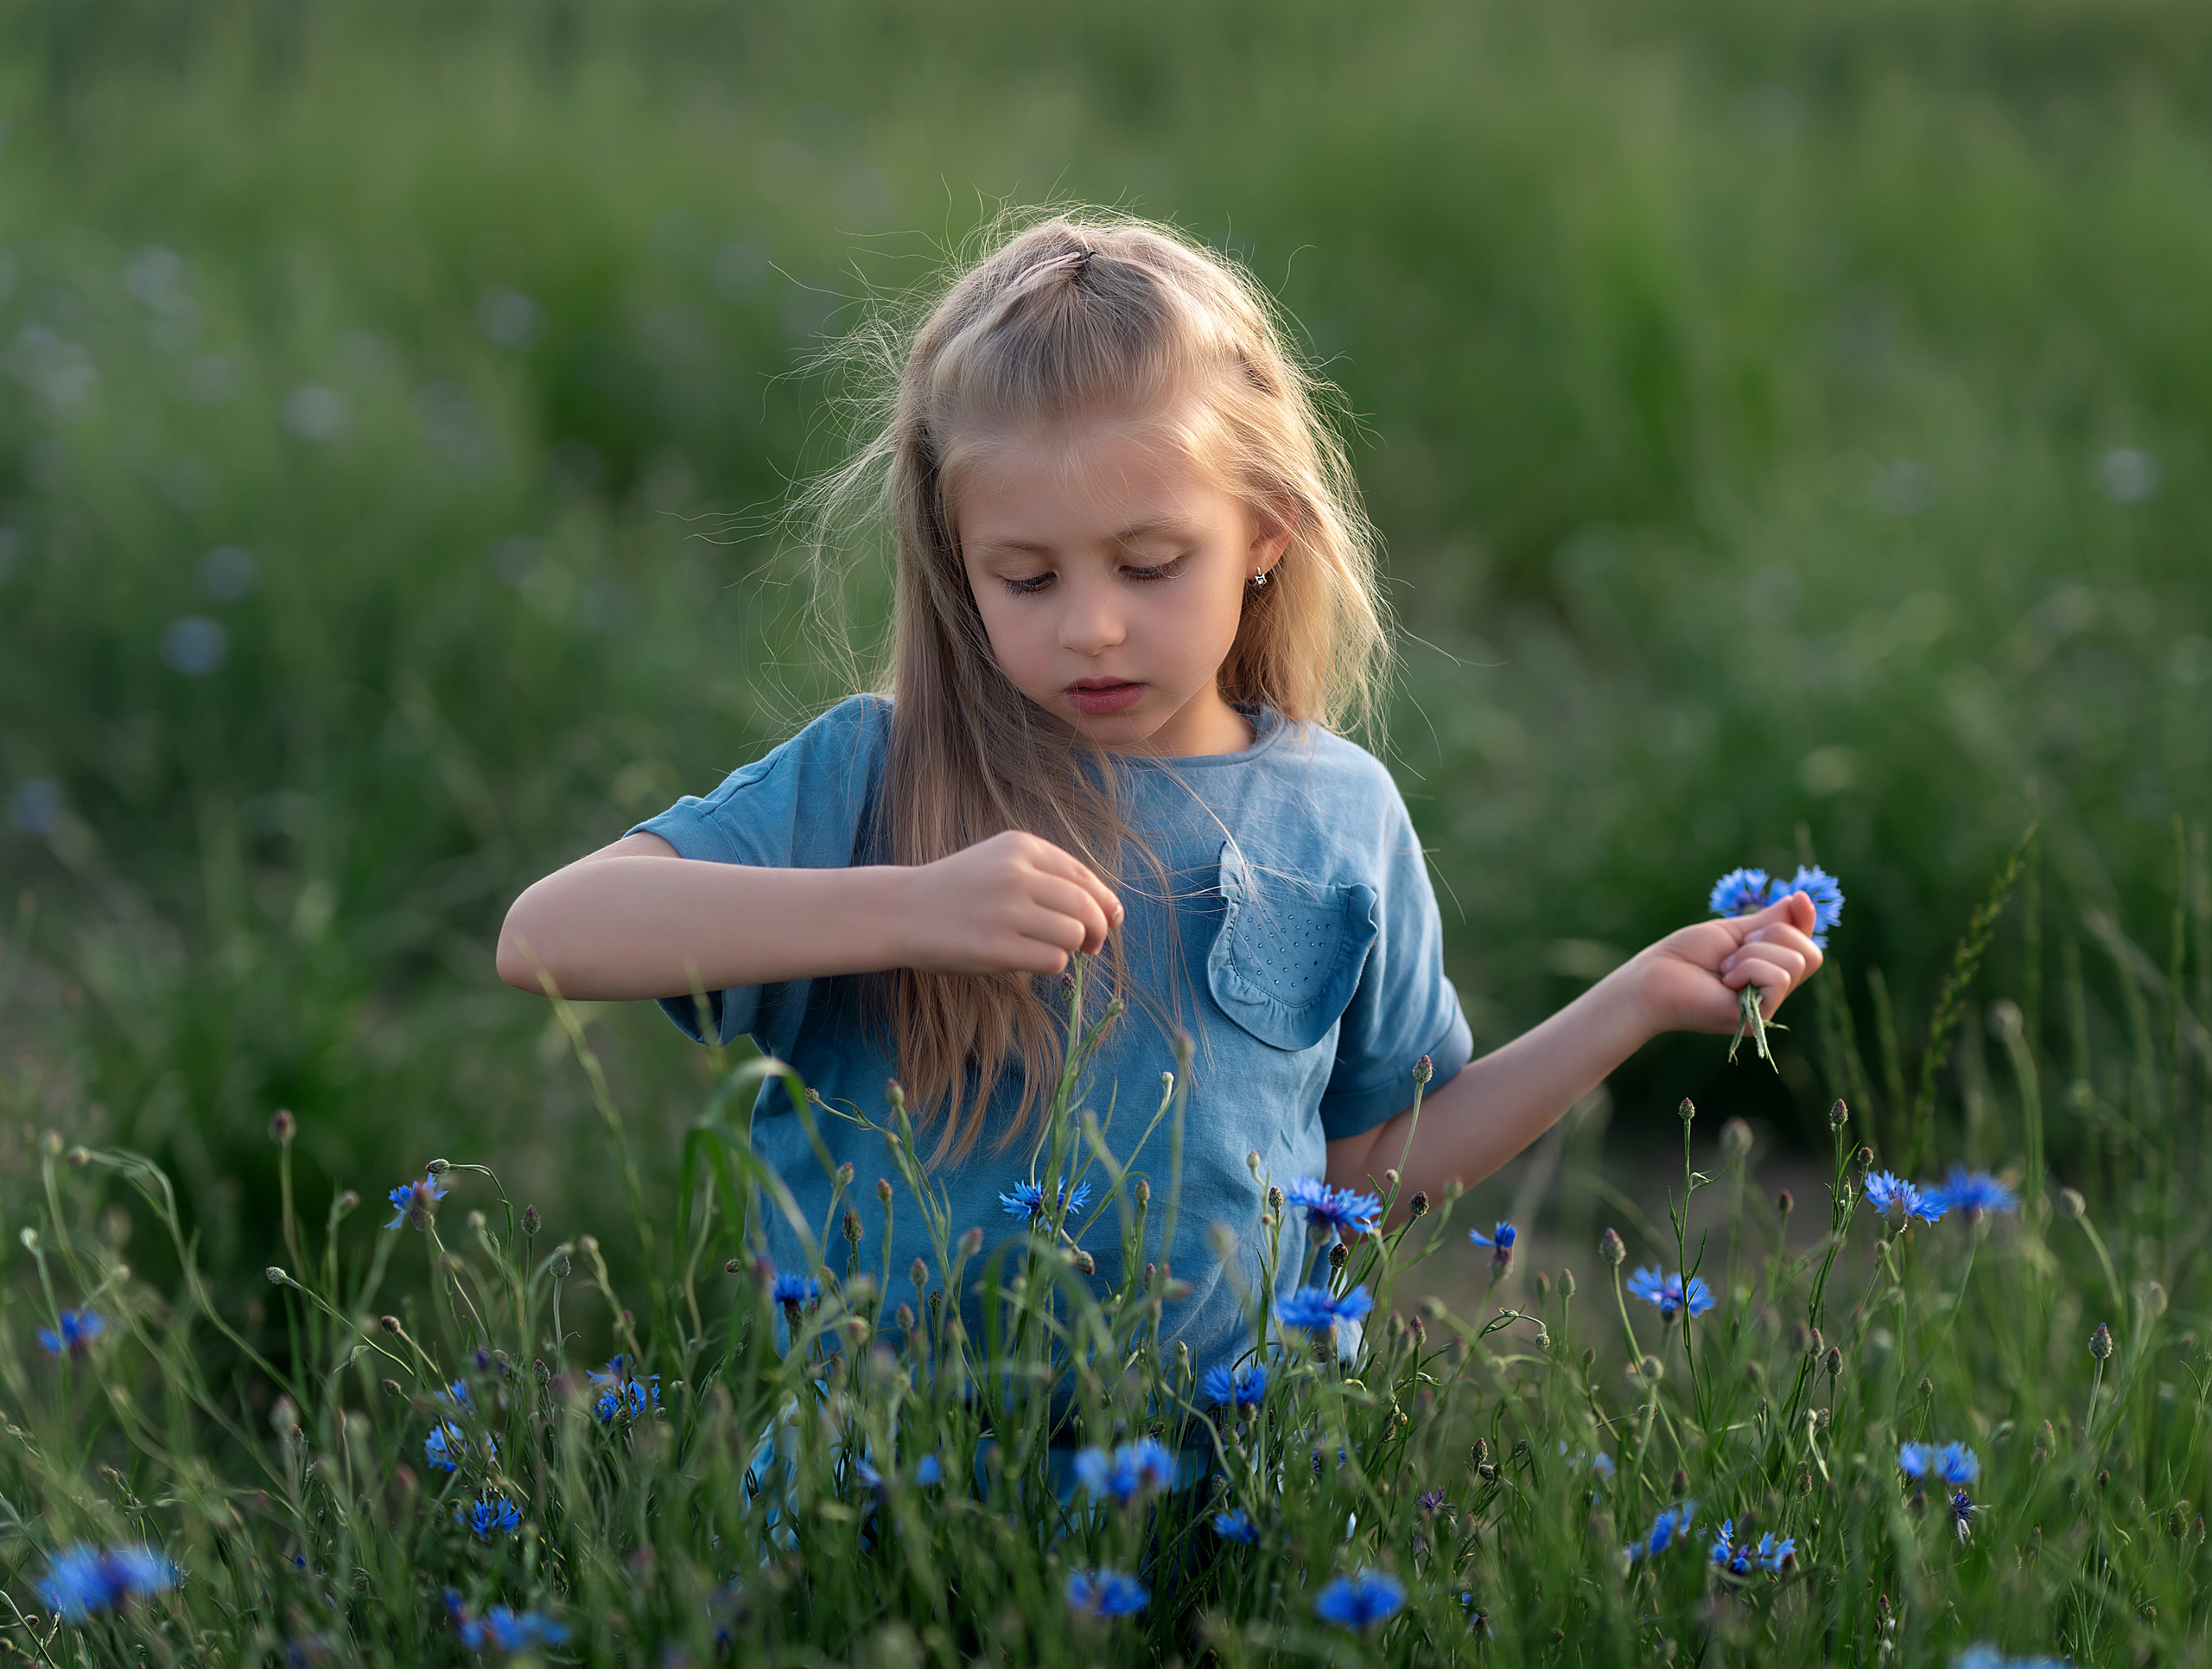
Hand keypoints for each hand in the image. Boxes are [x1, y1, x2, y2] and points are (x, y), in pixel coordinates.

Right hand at [894, 831, 1124, 975]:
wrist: (902, 911)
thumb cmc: (958, 891)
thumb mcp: (1000, 862)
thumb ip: (1048, 876)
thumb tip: (1109, 910)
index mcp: (1021, 846)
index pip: (1083, 876)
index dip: (1104, 902)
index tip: (1110, 919)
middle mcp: (1017, 874)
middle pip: (1086, 906)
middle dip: (1099, 929)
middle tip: (1093, 945)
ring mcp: (1006, 911)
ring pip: (1073, 934)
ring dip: (1070, 947)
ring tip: (1049, 948)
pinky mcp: (997, 949)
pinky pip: (1053, 960)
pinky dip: (1052, 964)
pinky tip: (1031, 960)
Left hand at [1628, 892, 1825, 1036]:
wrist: (1655, 977)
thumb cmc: (1686, 955)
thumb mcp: (1733, 931)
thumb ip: (1768, 921)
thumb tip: (1800, 899)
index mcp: (1767, 967)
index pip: (1805, 944)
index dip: (1807, 920)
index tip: (1799, 898)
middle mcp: (1772, 989)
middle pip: (1810, 953)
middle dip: (1774, 935)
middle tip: (1737, 947)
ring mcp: (1768, 1005)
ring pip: (1794, 962)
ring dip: (1753, 953)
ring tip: (1724, 967)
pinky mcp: (1759, 1018)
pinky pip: (1778, 978)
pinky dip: (1749, 968)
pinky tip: (1725, 981)